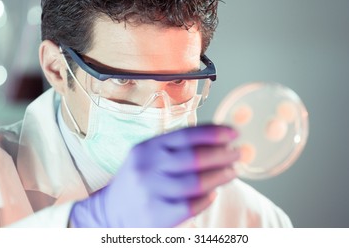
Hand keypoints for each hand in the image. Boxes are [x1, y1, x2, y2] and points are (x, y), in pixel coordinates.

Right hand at [69, 124, 239, 226]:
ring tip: (233, 172)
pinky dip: (206, 198)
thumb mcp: (149, 156)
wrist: (110, 211)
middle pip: (194, 157)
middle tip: (238, 153)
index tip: (233, 132)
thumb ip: (176, 147)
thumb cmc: (138, 179)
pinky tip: (213, 193)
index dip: (213, 133)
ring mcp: (151, 191)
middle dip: (222, 154)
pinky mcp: (156, 214)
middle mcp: (148, 167)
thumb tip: (217, 138)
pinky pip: (190, 205)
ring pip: (196, 182)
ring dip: (220, 176)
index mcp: (147, 147)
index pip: (185, 135)